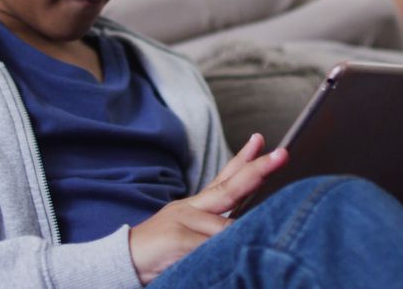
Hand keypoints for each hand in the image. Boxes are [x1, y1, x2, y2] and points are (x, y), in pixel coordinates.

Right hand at [128, 134, 287, 284]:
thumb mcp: (189, 238)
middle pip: (230, 186)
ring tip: (243, 242)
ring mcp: (184, 221)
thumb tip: (247, 227)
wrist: (120, 263)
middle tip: (283, 154)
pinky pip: (212, 245)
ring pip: (227, 227)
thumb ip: (215, 229)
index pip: (224, 178)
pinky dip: (223, 251)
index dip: (245, 159)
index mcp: (195, 206)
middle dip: (259, 170)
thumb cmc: (158, 254)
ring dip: (240, 236)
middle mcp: (191, 208)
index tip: (261, 139)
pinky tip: (226, 253)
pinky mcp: (179, 239)